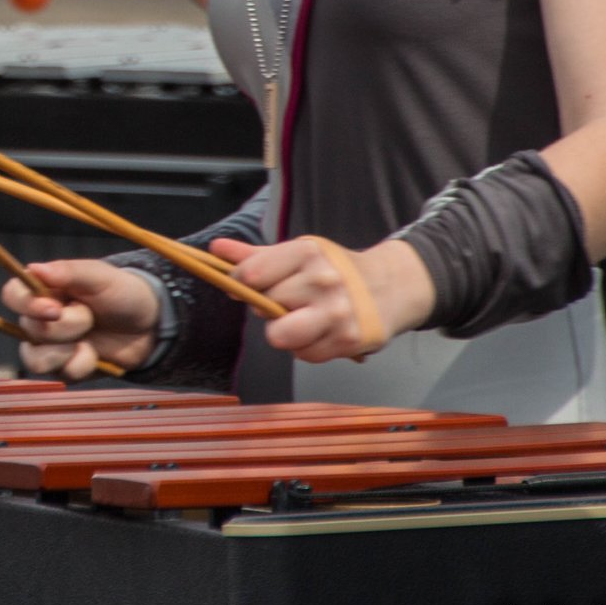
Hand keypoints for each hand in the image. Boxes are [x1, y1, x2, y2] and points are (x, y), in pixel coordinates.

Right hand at [3, 258, 162, 379]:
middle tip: (90, 317)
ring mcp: (51, 345)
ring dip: (66, 352)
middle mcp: (40, 318)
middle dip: (65, 327)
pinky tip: (96, 355)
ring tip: (89, 341)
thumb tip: (33, 268)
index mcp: (43, 289)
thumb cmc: (123, 292)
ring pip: (35, 359)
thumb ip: (68, 271)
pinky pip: (60, 375)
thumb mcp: (99, 276)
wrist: (150, 326)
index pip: (12, 296)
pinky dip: (82, 365)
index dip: (26, 305)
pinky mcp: (64, 368)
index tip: (54, 309)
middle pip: (29, 329)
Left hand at [213, 236, 434, 364]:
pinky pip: (303, 355)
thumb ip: (254, 256)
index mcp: (308, 252)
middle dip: (269, 308)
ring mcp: (336, 312)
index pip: (252, 273)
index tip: (245, 285)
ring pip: (280, 336)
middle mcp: (323, 280)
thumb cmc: (336, 270)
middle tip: (289, 302)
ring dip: (285, 332)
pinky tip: (321, 332)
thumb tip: (215, 249)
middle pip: (264, 305)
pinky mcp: (347, 340)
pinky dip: (307, 348)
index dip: (240, 282)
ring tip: (301, 320)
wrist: (391, 287)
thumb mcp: (297, 254)